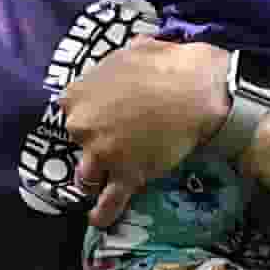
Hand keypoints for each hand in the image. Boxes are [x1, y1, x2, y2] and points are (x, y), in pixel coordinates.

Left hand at [61, 34, 228, 222]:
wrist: (198, 91)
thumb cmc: (170, 64)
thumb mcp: (135, 49)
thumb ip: (119, 60)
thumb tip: (128, 53)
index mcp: (78, 94)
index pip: (71, 108)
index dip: (89, 114)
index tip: (101, 117)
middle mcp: (81, 125)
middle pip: (78, 141)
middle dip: (93, 142)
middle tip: (115, 140)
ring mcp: (101, 154)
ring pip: (86, 174)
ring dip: (93, 178)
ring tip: (101, 182)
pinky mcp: (125, 176)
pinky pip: (108, 202)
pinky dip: (102, 213)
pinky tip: (98, 220)